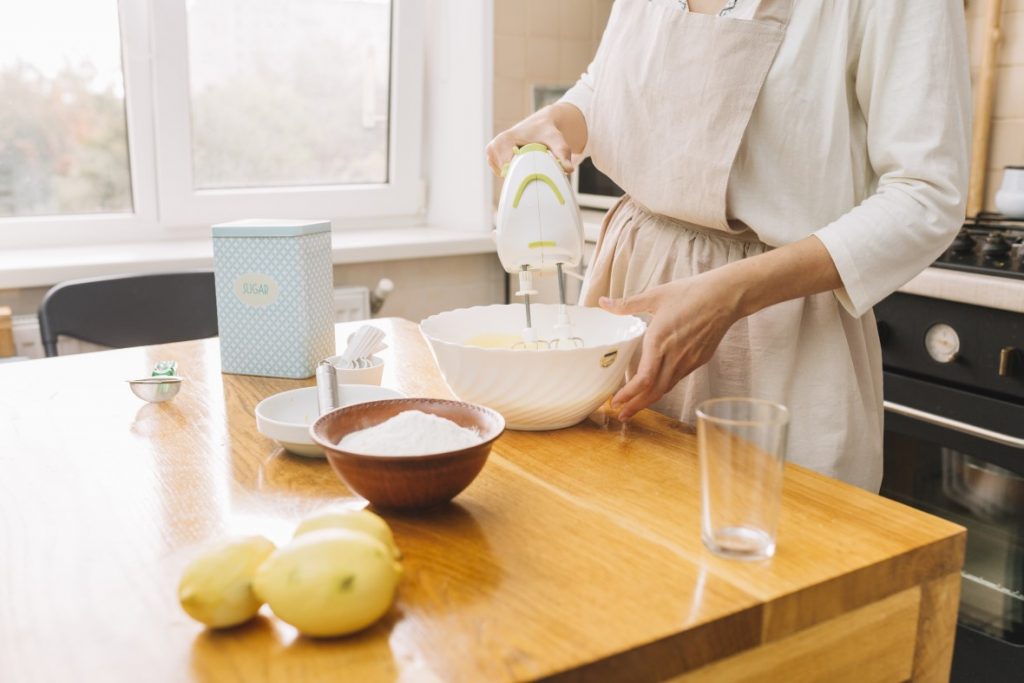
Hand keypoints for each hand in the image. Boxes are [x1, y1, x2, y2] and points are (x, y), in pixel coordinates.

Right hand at [485, 104, 582, 176]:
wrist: (541, 123)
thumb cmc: (548, 132)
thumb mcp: (557, 142)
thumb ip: (563, 155)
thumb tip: (568, 170)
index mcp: (505, 140)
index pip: (509, 169)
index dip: (523, 174)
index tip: (534, 173)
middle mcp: (494, 146)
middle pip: (506, 173)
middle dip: (520, 174)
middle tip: (534, 166)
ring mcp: (490, 152)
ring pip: (504, 174)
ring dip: (516, 173)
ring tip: (527, 161)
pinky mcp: (491, 156)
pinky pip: (501, 172)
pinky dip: (512, 171)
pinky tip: (521, 161)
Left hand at [599, 270, 743, 420]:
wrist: (725, 297)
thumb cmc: (691, 293)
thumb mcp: (655, 295)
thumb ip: (627, 304)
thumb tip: (602, 303)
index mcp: (660, 341)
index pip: (644, 379)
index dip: (629, 394)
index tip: (615, 402)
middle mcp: (674, 356)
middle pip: (654, 391)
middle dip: (636, 406)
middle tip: (621, 415)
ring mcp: (689, 360)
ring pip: (666, 387)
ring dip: (649, 399)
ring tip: (634, 407)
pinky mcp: (699, 360)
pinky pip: (677, 378)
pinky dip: (663, 387)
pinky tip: (655, 387)